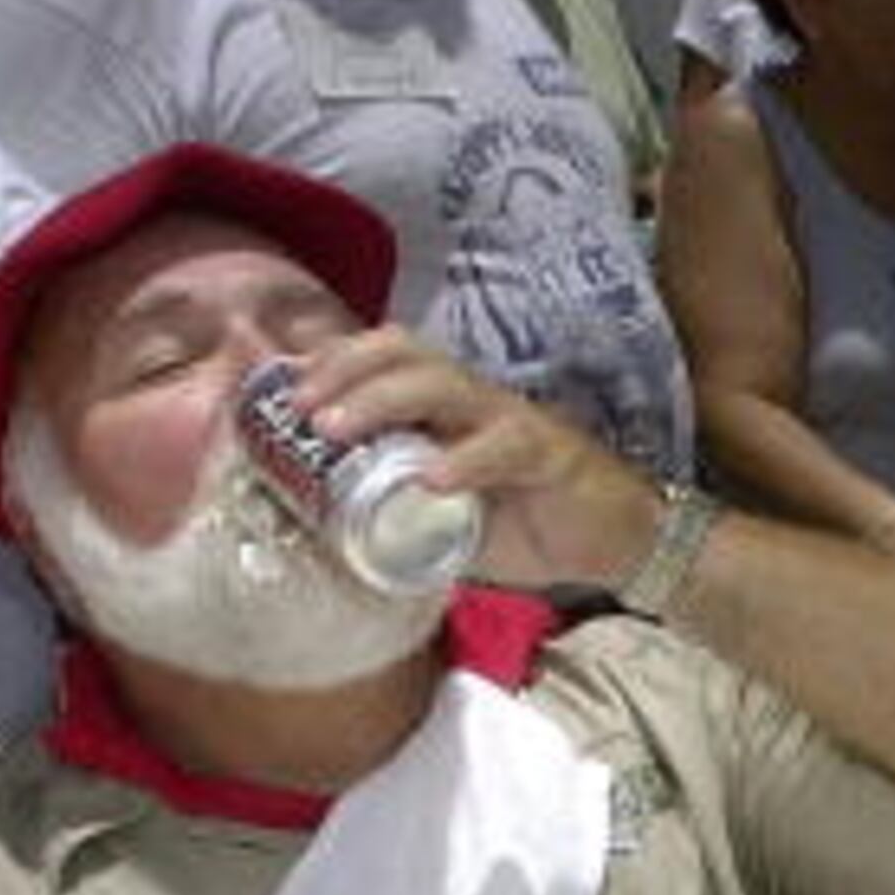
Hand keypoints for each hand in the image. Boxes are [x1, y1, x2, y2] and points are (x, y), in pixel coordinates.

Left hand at [284, 325, 662, 597]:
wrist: (614, 540)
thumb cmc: (525, 524)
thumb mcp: (443, 518)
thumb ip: (393, 513)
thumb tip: (320, 534)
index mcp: (444, 407)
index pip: (383, 360)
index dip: (330, 362)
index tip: (280, 387)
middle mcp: (472, 400)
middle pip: (404, 353)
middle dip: (343, 370)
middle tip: (300, 407)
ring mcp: (509, 421)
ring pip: (443, 384)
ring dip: (382, 399)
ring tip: (337, 428)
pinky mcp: (547, 453)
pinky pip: (502, 446)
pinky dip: (464, 461)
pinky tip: (430, 481)